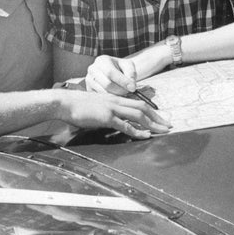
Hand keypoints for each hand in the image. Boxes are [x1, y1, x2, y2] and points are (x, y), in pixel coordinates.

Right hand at [57, 89, 171, 138]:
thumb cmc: (78, 106)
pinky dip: (137, 131)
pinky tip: (145, 136)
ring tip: (163, 131)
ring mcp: (112, 108)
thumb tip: (117, 120)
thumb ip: (109, 112)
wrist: (65, 103)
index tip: (161, 119)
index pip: (139, 104)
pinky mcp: (106, 117)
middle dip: (158, 118)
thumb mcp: (97, 106)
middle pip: (143, 108)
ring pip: (138, 115)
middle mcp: (116, 101)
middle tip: (169, 126)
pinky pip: (125, 125)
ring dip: (152, 124)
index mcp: (115, 99)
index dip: (152, 112)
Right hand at [85, 55, 137, 94]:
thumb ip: (131, 74)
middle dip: (120, 90)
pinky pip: (100, 97)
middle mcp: (92, 69)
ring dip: (116, 95)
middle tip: (128, 92)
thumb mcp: (128, 66)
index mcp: (102, 60)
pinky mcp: (89, 89)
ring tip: (123, 93)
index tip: (133, 88)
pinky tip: (116, 95)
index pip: (110, 72)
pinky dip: (110, 98)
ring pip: (103, 93)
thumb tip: (131, 86)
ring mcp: (89, 80)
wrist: (111, 71)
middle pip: (107, 84)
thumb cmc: (121, 68)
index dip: (122, 81)